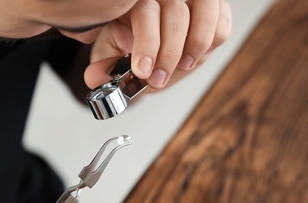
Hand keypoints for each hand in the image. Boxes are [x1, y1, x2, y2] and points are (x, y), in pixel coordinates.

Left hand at [84, 0, 231, 89]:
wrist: (149, 51)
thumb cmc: (131, 51)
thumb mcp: (114, 60)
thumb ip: (106, 68)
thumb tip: (94, 78)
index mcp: (137, 2)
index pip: (146, 12)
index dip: (147, 44)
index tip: (143, 72)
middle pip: (176, 12)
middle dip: (170, 53)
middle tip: (159, 79)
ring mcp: (191, 1)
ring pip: (207, 9)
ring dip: (197, 44)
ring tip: (183, 66)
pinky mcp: (212, 10)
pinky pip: (223, 20)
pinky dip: (214, 40)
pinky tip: (196, 56)